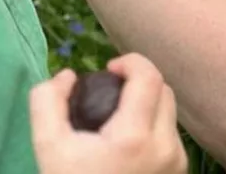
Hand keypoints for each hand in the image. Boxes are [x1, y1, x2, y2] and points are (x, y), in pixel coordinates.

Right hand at [30, 53, 187, 173]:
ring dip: (147, 104)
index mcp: (136, 137)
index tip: (108, 69)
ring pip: (169, 114)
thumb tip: (68, 75)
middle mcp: (166, 148)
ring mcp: (177, 164)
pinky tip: (128, 142)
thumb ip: (48, 102)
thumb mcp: (48, 148)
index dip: (130, 61)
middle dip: (138, 81)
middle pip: (164, 90)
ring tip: (118, 117)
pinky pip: (170, 136)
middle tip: (112, 90)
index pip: (149, 76)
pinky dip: (153, 126)